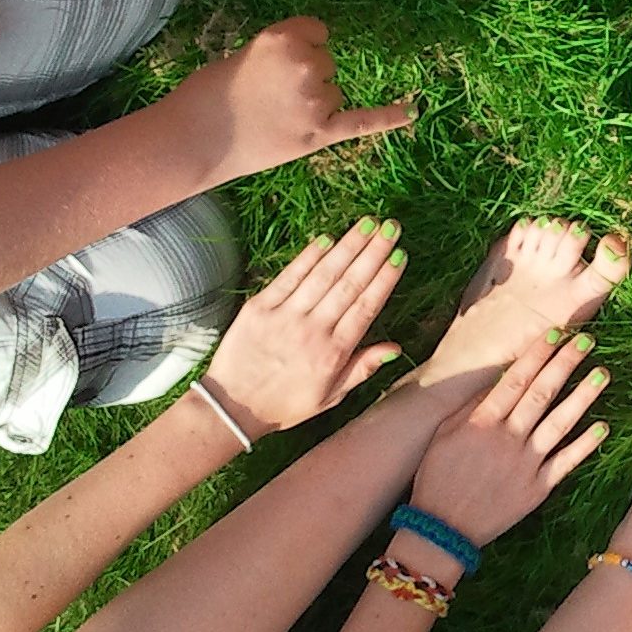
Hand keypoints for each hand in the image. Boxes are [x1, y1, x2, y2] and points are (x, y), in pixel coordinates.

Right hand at [165, 16, 415, 180]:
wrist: (193, 139)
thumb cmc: (210, 94)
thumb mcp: (247, 54)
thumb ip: (286, 54)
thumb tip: (317, 62)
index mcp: (285, 35)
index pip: (318, 32)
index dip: (300, 49)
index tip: (277, 64)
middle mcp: (306, 62)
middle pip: (328, 64)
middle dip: (305, 78)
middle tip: (267, 96)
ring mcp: (315, 99)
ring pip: (334, 93)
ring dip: (314, 104)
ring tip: (274, 116)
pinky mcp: (319, 133)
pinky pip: (364, 121)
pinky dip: (390, 117)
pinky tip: (414, 110)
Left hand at [199, 216, 408, 436]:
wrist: (231, 408)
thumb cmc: (284, 405)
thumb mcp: (330, 397)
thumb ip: (363, 369)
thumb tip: (395, 347)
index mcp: (333, 353)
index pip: (366, 307)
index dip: (384, 278)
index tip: (399, 254)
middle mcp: (313, 331)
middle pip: (349, 284)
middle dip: (372, 252)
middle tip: (391, 227)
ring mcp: (285, 317)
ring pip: (323, 274)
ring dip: (347, 246)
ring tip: (367, 223)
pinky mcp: (260, 308)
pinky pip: (289, 277)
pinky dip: (309, 256)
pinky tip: (326, 239)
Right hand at [410, 329, 609, 545]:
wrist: (442, 531)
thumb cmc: (436, 479)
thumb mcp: (443, 436)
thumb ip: (470, 408)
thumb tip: (495, 381)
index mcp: (482, 422)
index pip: (515, 379)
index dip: (537, 354)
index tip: (555, 333)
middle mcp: (507, 438)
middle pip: (541, 393)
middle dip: (565, 364)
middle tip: (586, 340)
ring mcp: (526, 464)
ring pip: (560, 422)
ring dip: (583, 396)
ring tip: (602, 373)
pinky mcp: (538, 489)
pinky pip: (566, 462)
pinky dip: (585, 444)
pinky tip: (603, 426)